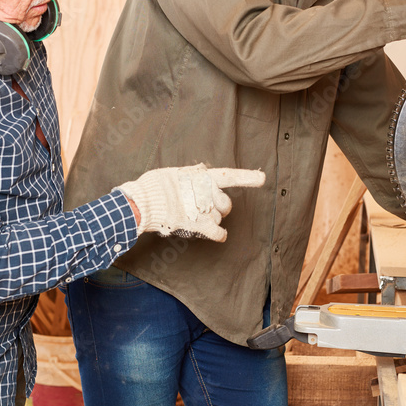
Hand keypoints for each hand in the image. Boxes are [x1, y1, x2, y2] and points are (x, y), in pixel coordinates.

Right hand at [118, 164, 265, 241]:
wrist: (143, 202)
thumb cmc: (155, 187)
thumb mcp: (176, 173)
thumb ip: (192, 174)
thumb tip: (201, 170)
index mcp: (202, 177)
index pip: (229, 175)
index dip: (247, 177)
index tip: (262, 178)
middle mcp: (207, 193)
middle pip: (226, 204)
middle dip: (220, 207)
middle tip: (204, 206)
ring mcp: (204, 209)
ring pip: (219, 219)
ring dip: (212, 219)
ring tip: (195, 216)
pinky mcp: (197, 224)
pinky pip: (216, 232)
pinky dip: (219, 235)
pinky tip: (220, 235)